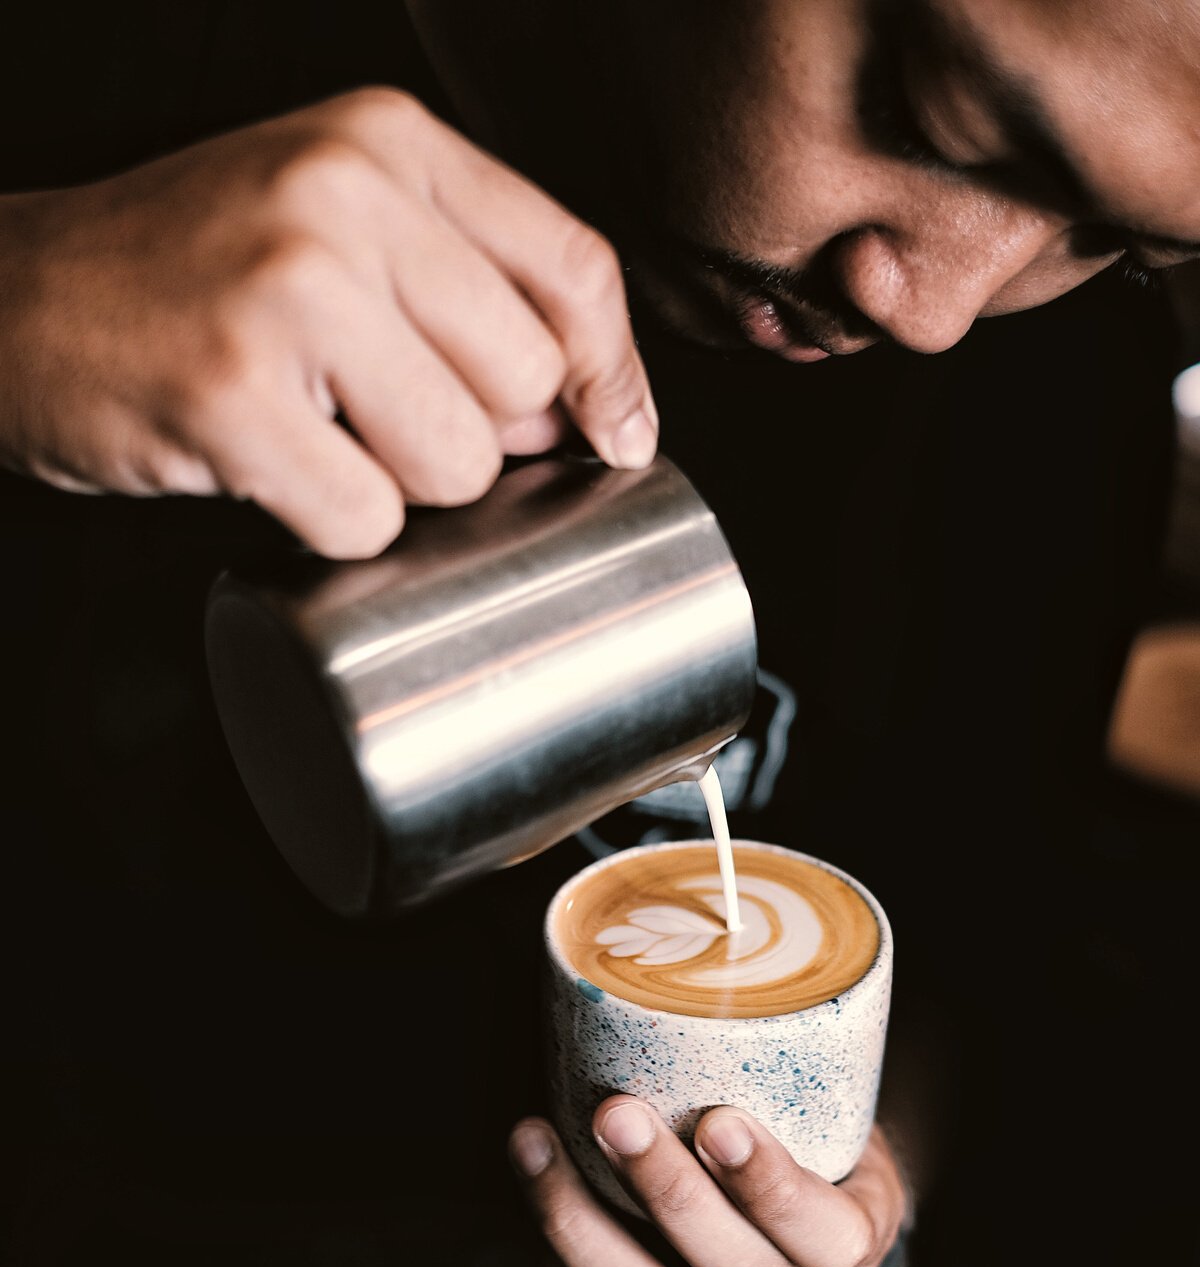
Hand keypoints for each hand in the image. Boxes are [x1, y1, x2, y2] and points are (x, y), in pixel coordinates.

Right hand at [0, 89, 655, 555]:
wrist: (15, 297)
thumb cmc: (186, 271)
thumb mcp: (334, 219)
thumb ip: (465, 281)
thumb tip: (588, 408)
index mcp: (388, 141)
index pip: (575, 269)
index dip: (609, 373)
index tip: (613, 433)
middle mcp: (345, 198)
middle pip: (524, 383)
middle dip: (475, 436)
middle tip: (382, 417)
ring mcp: (287, 292)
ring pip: (455, 464)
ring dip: (399, 486)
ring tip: (315, 432)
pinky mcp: (235, 393)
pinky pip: (366, 520)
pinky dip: (328, 525)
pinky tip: (269, 467)